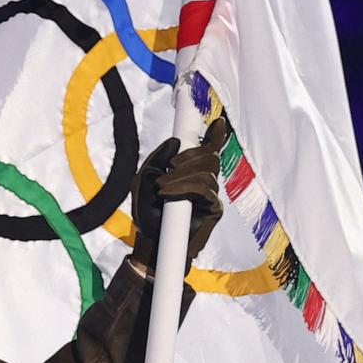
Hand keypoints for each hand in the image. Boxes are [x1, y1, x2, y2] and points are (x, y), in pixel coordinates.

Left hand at [131, 118, 225, 274]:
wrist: (150, 238)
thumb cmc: (147, 209)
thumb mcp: (144, 178)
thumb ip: (157, 158)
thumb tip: (175, 141)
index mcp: (190, 170)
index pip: (208, 150)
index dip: (216, 136)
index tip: (218, 123)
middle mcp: (205, 180)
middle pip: (210, 157)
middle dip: (189, 156)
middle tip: (170, 165)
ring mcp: (211, 195)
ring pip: (206, 172)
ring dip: (180, 176)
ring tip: (160, 187)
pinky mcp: (214, 209)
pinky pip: (205, 190)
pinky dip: (184, 187)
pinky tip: (168, 193)